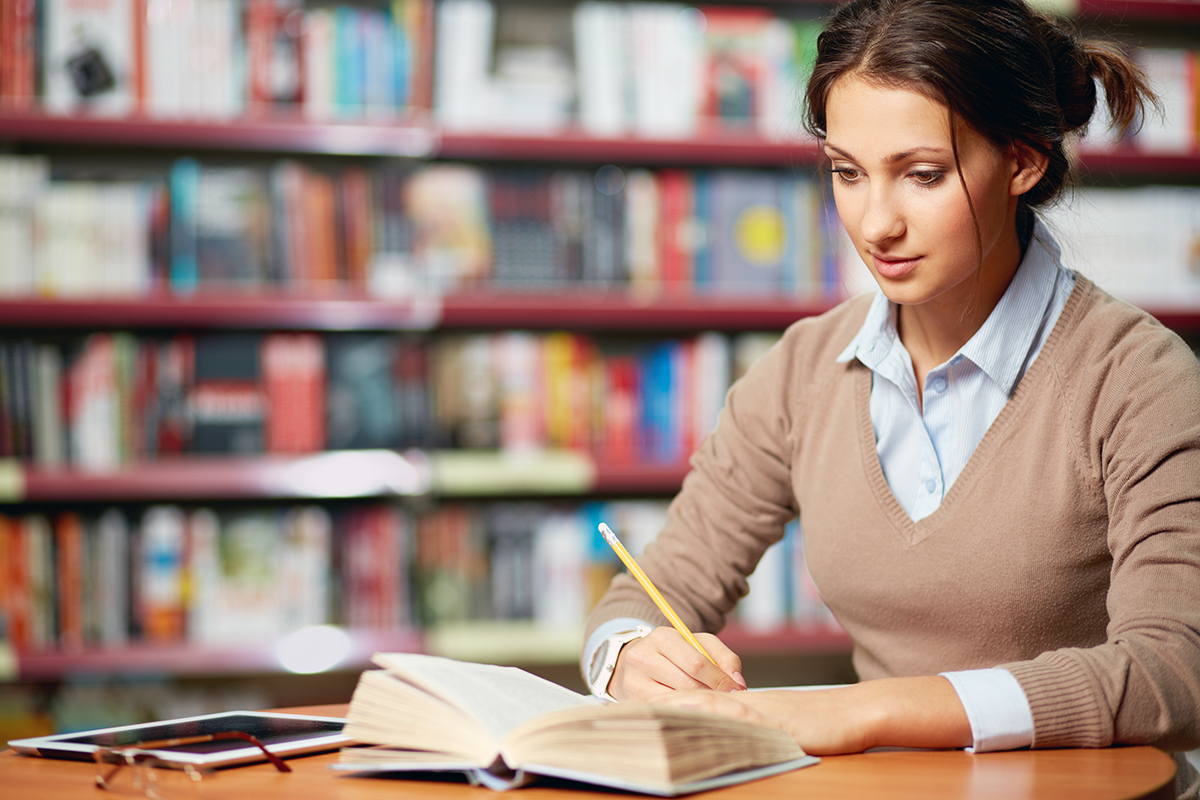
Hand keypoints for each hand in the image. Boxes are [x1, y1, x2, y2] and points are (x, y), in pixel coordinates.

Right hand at [608, 626, 746, 699]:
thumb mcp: (698, 644)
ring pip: (678, 701)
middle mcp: (643, 658)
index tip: (737, 690)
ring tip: (710, 705)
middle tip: (726, 701)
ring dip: (700, 704)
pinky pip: (667, 711)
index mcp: (662, 638)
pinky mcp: (632, 702)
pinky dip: (685, 712)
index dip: (720, 679)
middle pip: (688, 685)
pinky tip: (691, 710)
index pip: (697, 663)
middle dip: (712, 694)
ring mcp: (634, 682)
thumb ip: (723, 657)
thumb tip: (738, 682)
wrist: (633, 663)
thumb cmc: (673, 654)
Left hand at [649, 676, 973, 754]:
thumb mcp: (777, 727)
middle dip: (657, 708)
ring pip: (706, 706)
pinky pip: (735, 717)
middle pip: (691, 703)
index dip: (662, 707)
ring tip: (641, 712)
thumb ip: (750, 729)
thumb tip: (723, 740)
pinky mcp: (771, 721)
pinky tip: (691, 716)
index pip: (694, 705)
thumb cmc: (821, 724)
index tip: (632, 711)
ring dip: (674, 709)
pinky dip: (710, 717)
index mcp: (741, 706)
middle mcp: (743, 704)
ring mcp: (756, 711)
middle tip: (622, 709)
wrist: (854, 714)